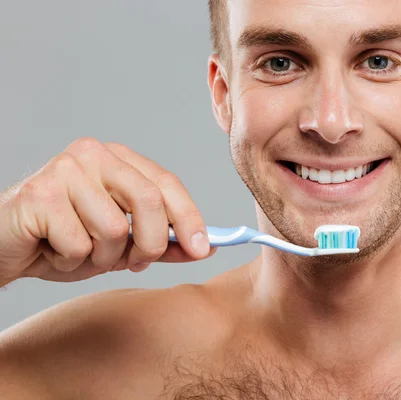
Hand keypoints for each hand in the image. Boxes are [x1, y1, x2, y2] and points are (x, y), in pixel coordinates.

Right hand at [0, 137, 215, 282]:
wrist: (5, 248)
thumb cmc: (63, 241)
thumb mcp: (122, 245)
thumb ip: (162, 243)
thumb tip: (205, 248)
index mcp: (118, 160)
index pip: (167, 184)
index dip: (190, 218)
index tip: (202, 248)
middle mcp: (94, 155)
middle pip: (149, 202)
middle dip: (149, 245)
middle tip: (133, 262)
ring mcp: (65, 170)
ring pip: (114, 230)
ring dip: (101, 257)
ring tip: (77, 250)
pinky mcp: (39, 194)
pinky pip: (79, 244)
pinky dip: (69, 260)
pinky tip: (52, 249)